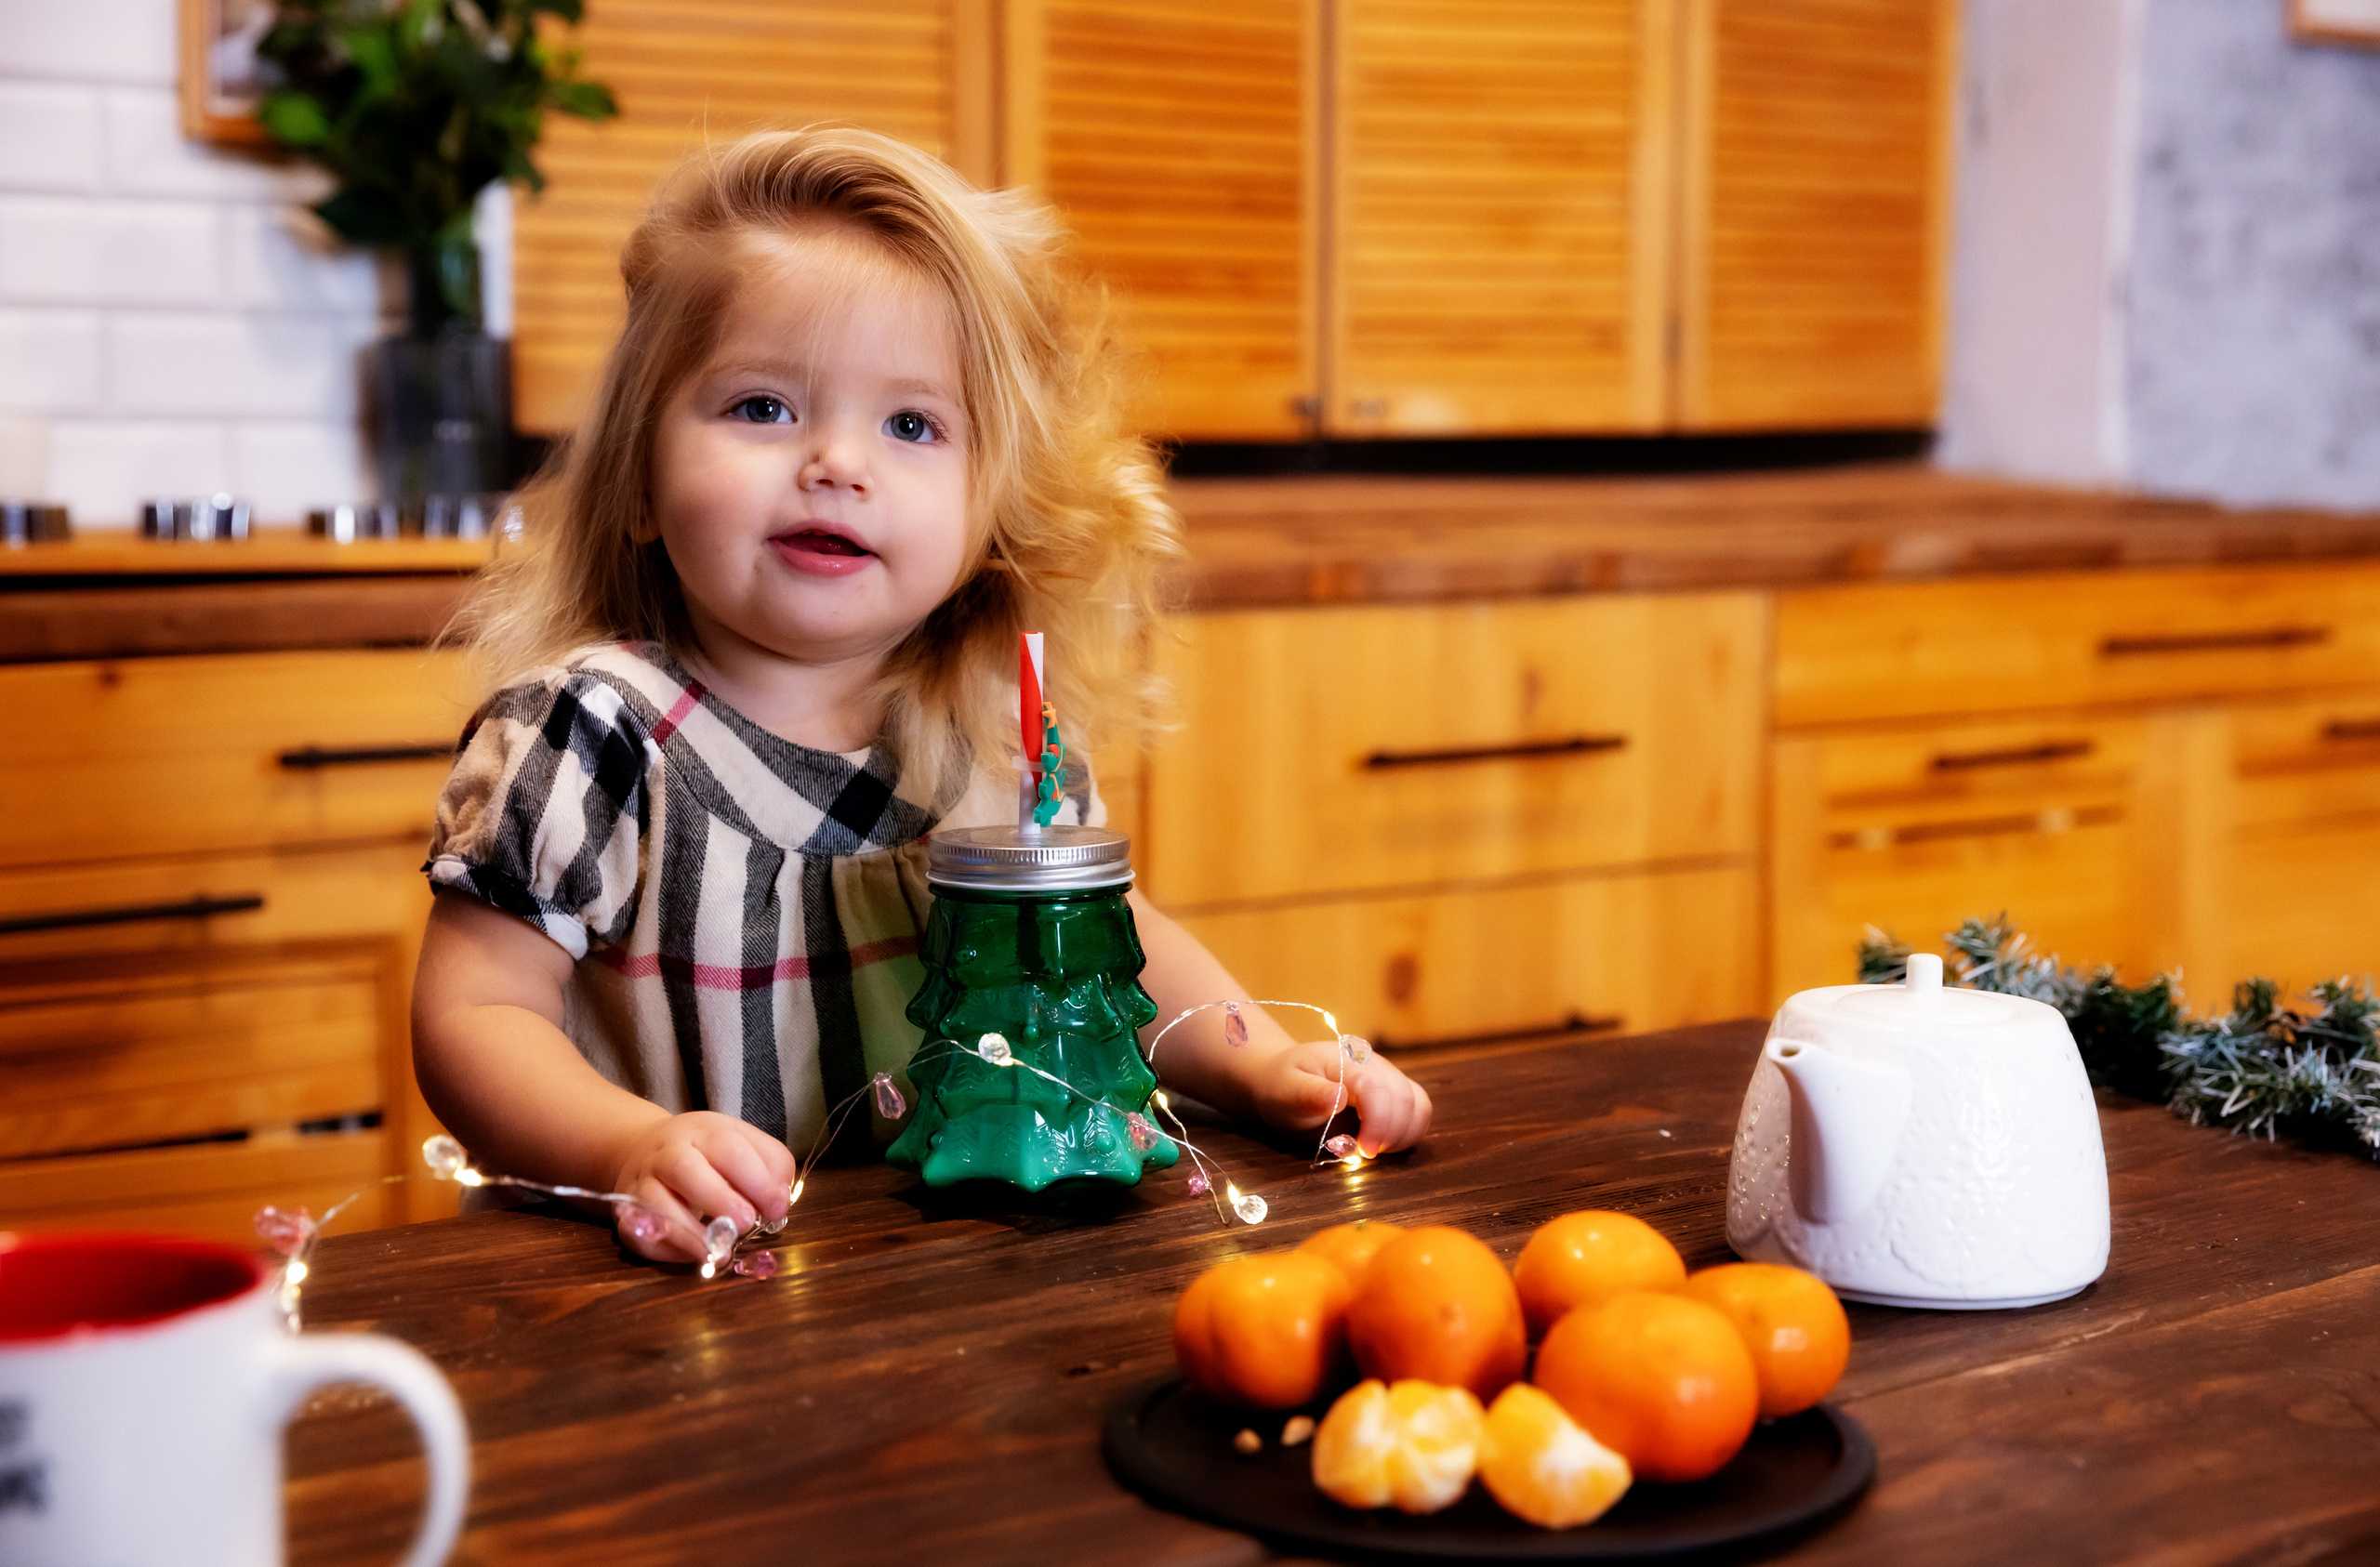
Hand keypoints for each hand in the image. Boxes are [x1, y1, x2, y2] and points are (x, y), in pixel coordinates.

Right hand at [608, 1111, 797, 1263]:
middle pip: (687, 1170)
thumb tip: (778, 1201)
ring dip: (691, 1231)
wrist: (644, 1149)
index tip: (776, 1208)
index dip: (758, 1181)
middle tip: (746, 1223)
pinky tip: (699, 1255)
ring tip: (721, 1249)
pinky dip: (671, 1248)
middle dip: (720, 1200)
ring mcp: (643, 1181)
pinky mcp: (628, 1213)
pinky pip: (643, 1232)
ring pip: (657, 1202)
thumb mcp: (743, 1143)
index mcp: (705, 1132)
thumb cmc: (706, 1152)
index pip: (730, 1149)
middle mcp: (669, 1152)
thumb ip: (770, 1165)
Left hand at [1246, 1040, 1432, 1156]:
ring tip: (1373, 1150)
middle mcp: (1375, 1064)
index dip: (1378, 1123)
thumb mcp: (1285, 1092)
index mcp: (1347, 1060)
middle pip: (1405, 1098)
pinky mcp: (1396, 1092)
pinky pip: (1418, 1111)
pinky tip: (1384, 1145)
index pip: (1378, 1089)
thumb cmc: (1282, 1086)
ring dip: (1403, 1135)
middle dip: (1391, 1134)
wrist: (1285, 1079)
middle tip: (1363, 1155)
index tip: (1364, 1151)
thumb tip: (1340, 1097)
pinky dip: (1408, 1133)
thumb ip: (1310, 1094)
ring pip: (1419, 1105)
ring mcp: (1389, 1077)